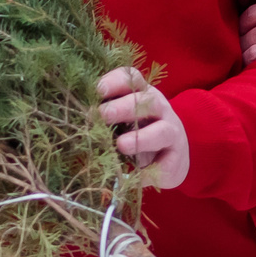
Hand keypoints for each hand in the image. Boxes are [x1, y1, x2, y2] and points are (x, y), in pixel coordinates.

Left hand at [99, 69, 190, 189]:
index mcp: (142, 94)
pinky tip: (136, 177)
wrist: (172, 157)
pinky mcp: (177, 157)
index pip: (132, 79)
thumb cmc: (138, 133)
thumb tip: (78, 121)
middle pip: (147, 101)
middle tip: (103, 115)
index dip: (116, 81)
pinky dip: (150, 172)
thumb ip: (105, 116)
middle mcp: (160, 109)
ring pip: (162, 131)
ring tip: (121, 145)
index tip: (98, 90)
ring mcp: (171, 132)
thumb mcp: (122, 120)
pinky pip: (166, 164)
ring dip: (141, 137)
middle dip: (123, 107)